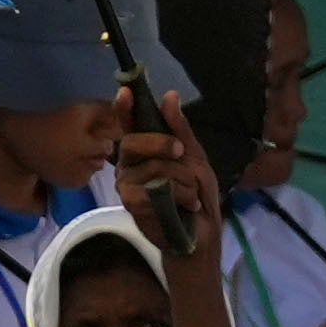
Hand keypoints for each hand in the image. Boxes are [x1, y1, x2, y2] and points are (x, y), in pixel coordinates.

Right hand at [99, 92, 222, 257]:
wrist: (201, 234)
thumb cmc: (197, 194)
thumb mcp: (195, 157)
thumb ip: (180, 129)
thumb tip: (170, 96)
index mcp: (143, 150)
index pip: (128, 125)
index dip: (124, 108)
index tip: (126, 92)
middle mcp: (129, 165)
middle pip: (133, 142)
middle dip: (162, 144)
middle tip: (181, 152)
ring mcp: (126, 185)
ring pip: (151, 167)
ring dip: (182, 179)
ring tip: (191, 193)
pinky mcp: (131, 204)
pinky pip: (151, 190)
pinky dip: (178, 195)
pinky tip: (187, 204)